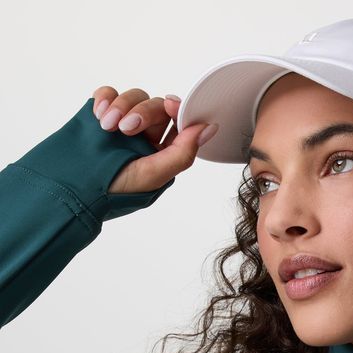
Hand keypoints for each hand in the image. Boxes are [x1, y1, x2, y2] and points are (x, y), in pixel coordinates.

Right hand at [91, 86, 218, 193]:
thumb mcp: (155, 175)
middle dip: (142, 111)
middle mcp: (144, 136)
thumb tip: (209, 128)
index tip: (168, 105)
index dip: (176, 109)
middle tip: (126, 128)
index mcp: (161, 152)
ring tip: (107, 126)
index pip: (177, 121)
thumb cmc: (116, 190)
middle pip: (155, 106)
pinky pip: (108, 94)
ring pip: (132, 97)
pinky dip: (105, 98)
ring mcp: (121, 123)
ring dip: (121, 106)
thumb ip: (183, 152)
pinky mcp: (100, 114)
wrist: (73, 188)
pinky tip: (99, 115)